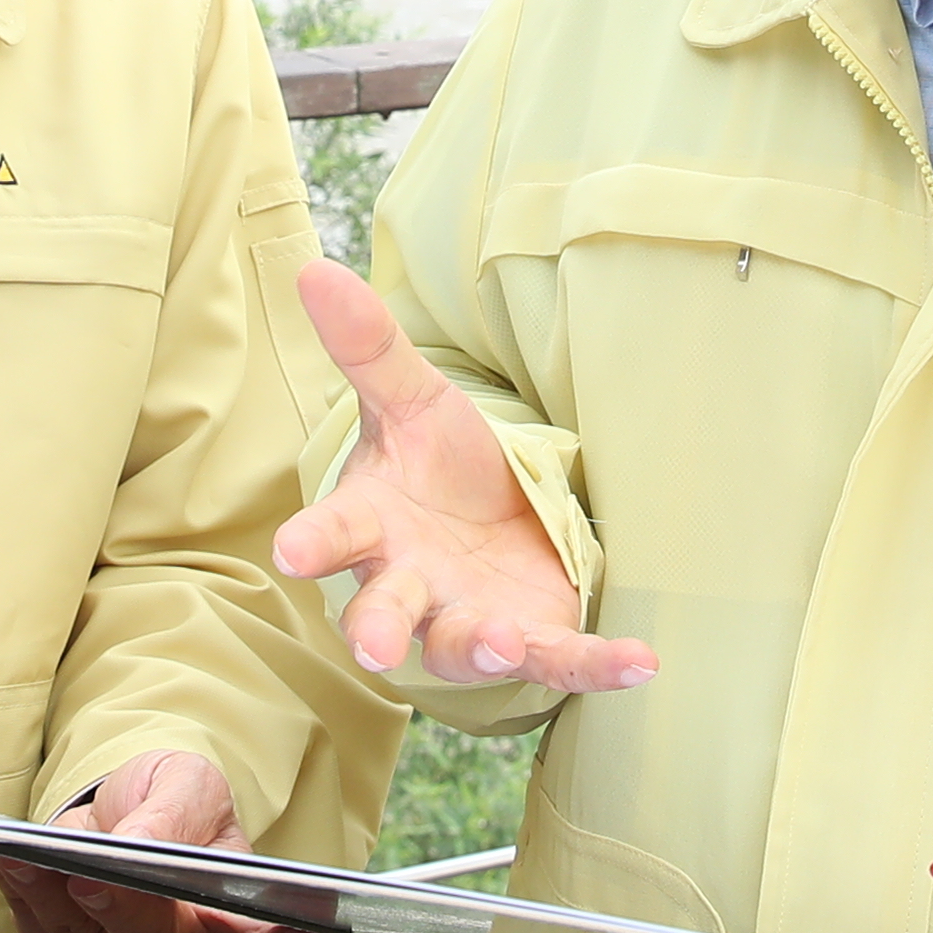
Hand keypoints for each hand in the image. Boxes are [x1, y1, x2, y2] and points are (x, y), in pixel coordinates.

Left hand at [0, 752, 336, 932]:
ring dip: (49, 897)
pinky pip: (39, 931)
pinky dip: (17, 891)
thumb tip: (133, 848)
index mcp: (235, 912)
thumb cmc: (174, 798)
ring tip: (21, 857)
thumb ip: (169, 814)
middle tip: (91, 878)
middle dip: (122, 909)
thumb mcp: (185, 784)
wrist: (129, 808)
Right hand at [268, 260, 657, 691]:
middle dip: (379, 628)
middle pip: (385, 609)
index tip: (290, 552)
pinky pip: (564, 661)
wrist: (502, 519)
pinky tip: (642, 661)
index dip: (314, 542)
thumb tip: (313, 266)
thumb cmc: (440, 467)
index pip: (335, 533)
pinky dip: (600, 666)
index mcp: (375, 525)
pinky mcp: (536, 640)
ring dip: (477, 647)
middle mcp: (412, 584)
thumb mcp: (413, 401)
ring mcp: (470, 619)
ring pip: (462, 645)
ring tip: (500, 641)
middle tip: (375, 648)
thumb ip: (368, 347)